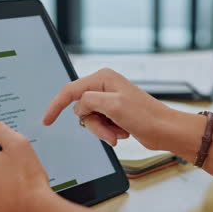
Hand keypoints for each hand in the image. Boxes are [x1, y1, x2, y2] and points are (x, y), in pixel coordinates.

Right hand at [42, 68, 174, 149]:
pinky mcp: (113, 113)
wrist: (165, 130)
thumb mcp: (113, 106)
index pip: (70, 91)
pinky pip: (100, 125)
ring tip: (119, 133)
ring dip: (102, 131)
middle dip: (93, 124)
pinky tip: (123, 132)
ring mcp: (109, 100)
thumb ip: (89, 101)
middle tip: (110, 131)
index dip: (56, 105)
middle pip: (81, 109)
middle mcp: (104, 87)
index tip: (47, 121)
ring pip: (90, 120)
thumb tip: (77, 107)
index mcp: (103, 78)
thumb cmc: (146, 116)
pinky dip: (109, 132)